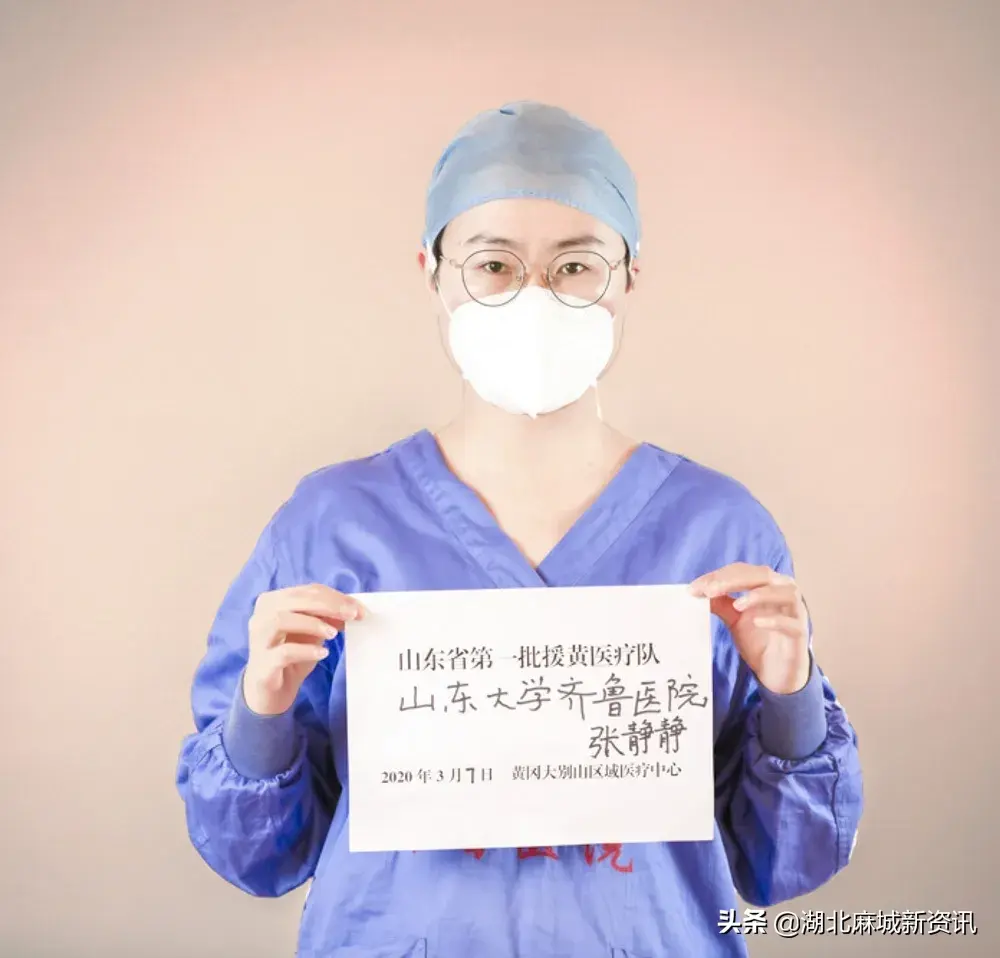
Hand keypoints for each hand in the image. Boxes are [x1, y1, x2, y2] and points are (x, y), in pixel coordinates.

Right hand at [244, 584, 365, 714]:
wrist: (271, 692)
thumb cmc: (292, 656)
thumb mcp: (312, 633)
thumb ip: (326, 618)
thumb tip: (352, 609)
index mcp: (273, 602)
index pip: (307, 591)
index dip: (335, 597)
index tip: (359, 609)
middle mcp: (261, 616)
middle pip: (295, 600)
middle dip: (328, 605)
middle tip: (352, 615)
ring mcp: (258, 640)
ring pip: (281, 620)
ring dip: (312, 624)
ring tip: (333, 634)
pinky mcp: (262, 664)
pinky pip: (283, 652)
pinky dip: (306, 650)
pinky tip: (322, 653)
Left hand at [689, 563, 809, 694]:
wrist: (777, 672)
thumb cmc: (759, 640)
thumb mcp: (735, 619)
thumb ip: (721, 603)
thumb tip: (698, 591)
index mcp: (768, 585)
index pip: (743, 571)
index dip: (719, 575)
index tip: (695, 587)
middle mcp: (785, 592)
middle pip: (763, 575)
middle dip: (734, 580)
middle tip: (710, 590)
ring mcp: (795, 612)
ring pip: (784, 593)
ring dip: (759, 595)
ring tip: (737, 605)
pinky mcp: (800, 633)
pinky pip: (791, 623)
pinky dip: (775, 620)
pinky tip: (758, 622)